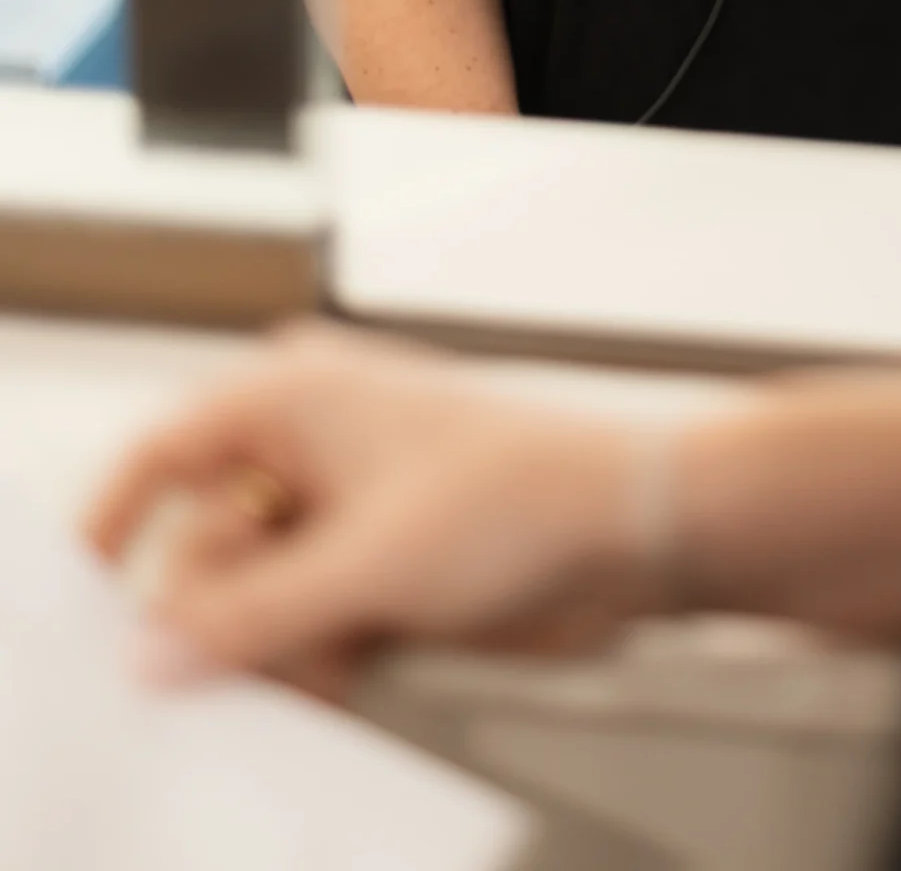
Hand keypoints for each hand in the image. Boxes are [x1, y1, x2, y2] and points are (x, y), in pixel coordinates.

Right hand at [85, 320, 666, 692]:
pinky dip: (310, 663)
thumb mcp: (367, 565)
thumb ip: (248, 617)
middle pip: (201, 548)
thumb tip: (153, 653)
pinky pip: (299, 629)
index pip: (165, 452)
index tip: (87, 605)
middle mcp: (309, 448)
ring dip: (273, 651)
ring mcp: (341, 513)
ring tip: (327, 668)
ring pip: (249, 601)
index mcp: (295, 396)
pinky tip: (343, 682)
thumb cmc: (528, 495)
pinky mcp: (373, 571)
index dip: (115, 524)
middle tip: (261, 658)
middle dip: (221, 618)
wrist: (634, 534)